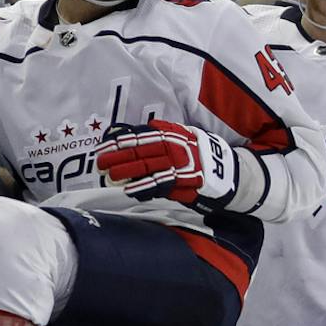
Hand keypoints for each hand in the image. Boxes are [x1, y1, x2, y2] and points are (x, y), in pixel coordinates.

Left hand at [94, 119, 239, 206]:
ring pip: (147, 167)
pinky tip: (130, 190)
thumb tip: (129, 136)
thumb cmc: (196, 155)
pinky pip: (160, 184)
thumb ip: (158, 136)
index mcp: (170, 134)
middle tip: (100, 163)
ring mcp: (179, 164)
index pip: (140, 137)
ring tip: (111, 176)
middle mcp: (173, 147)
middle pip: (140, 151)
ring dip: (127, 172)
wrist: (224, 171)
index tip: (103, 147)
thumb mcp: (181, 137)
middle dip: (118, 157)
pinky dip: (144, 188)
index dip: (119, 142)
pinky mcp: (184, 181)